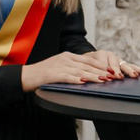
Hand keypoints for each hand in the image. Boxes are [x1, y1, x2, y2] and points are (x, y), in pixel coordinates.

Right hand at [21, 51, 138, 90]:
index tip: (113, 70)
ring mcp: (58, 66)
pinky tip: (84, 82)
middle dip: (102, 71)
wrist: (25, 76)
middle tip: (114, 76)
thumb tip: (87, 75)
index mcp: (67, 56)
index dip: (101, 65)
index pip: (88, 60)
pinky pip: (67, 77)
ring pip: (80, 71)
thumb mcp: (60, 68)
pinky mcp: (52, 74)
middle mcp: (65, 59)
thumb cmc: (43, 75)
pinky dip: (76, 80)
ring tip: (105, 80)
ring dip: (93, 76)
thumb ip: (73, 69)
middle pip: (87, 65)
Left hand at [78, 49, 139, 79]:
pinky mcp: (123, 63)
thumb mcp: (86, 63)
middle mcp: (111, 56)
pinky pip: (132, 66)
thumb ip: (91, 69)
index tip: (112, 77)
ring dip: (131, 70)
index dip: (108, 70)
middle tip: (121, 77)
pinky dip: (139, 69)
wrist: (91, 56)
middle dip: (119, 71)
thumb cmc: (88, 62)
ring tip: (138, 75)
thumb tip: (97, 77)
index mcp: (100, 55)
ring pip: (126, 65)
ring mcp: (118, 59)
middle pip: (116, 64)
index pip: (104, 64)